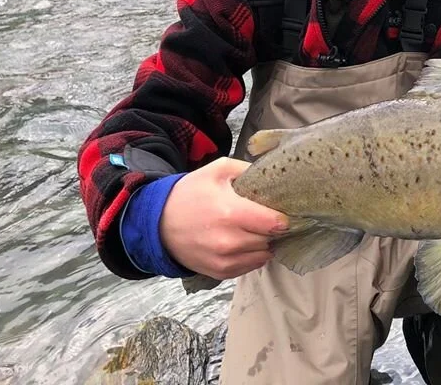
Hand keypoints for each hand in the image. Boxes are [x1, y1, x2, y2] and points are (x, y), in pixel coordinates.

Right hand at [159, 157, 288, 279]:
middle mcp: (229, 241)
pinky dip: (252, 256)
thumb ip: (247, 169)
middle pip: (270, 239)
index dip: (282, 216)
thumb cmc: (190, 194)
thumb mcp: (218, 170)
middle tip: (266, 219)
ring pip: (263, 255)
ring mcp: (224, 260)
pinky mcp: (219, 272)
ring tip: (255, 230)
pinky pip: (250, 267)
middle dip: (272, 229)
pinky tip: (245, 243)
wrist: (158, 223)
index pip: (275, 223)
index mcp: (231, 213)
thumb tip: (274, 175)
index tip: (280, 211)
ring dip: (264, 244)